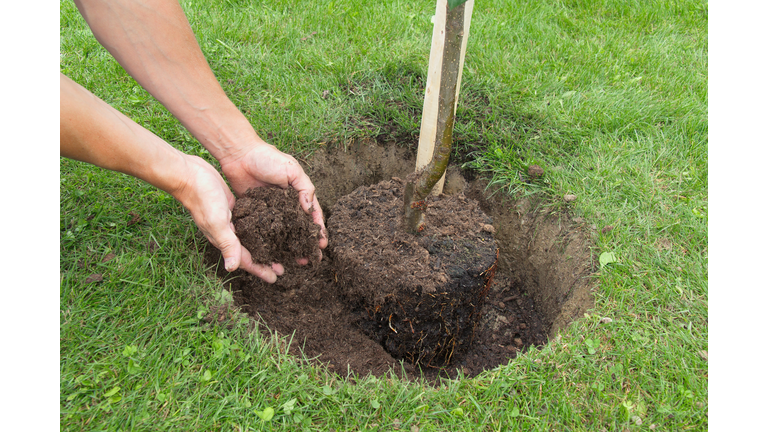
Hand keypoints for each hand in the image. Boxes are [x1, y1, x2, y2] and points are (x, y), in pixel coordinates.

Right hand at [172, 155, 284, 282]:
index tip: (275, 278)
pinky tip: (269, 227)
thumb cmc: (202, 199)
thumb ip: (227, 244)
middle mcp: (227, 233)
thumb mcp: (217, 222)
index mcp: (224, 239)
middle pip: (249, 252)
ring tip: (278, 249)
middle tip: (282, 267)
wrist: (190, 175)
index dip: (260, 270)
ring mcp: (230, 221)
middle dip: (265, 261)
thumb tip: (231, 269)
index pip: (245, 260)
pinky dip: (259, 228)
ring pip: (250, 238)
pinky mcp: (233, 208)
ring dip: (264, 245)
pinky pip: (248, 223)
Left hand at [219, 142, 327, 256]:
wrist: (239, 154)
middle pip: (298, 229)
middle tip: (310, 260)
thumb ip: (304, 188)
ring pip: (282, 233)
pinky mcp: (254, 214)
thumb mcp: (292, 170)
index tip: (322, 245)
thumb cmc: (267, 158)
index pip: (312, 215)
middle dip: (305, 244)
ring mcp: (270, 211)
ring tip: (293, 261)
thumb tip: (310, 209)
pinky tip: (271, 254)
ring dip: (288, 247)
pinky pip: (263, 231)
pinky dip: (268, 242)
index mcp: (298, 194)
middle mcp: (286, 205)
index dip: (318, 230)